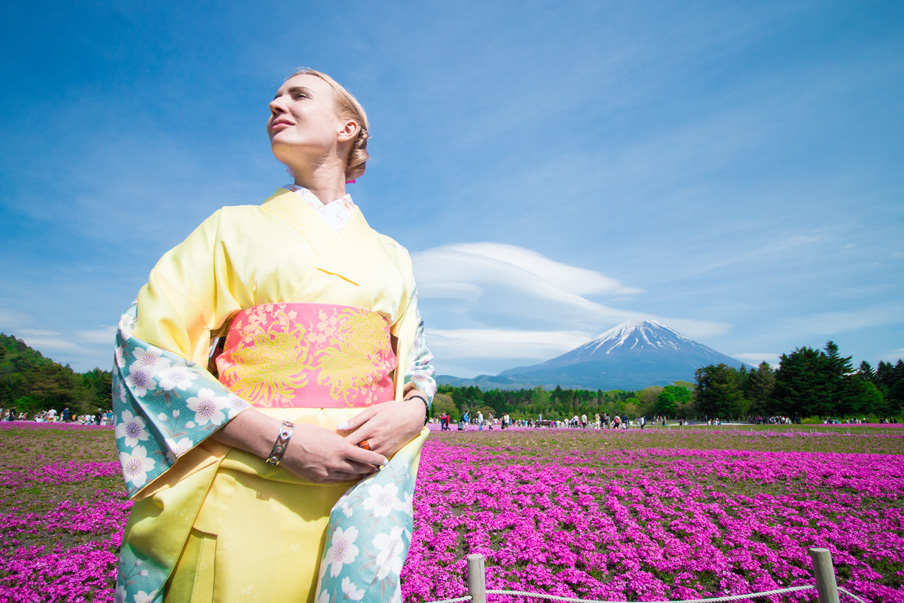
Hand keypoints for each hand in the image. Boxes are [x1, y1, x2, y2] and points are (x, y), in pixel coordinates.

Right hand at [211, 408, 386, 483]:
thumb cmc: (306, 433)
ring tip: (365, 475)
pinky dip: (343, 479)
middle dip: (369, 470)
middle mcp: (336, 463)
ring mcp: (327, 473)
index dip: (377, 460)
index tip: (385, 462)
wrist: (285, 444)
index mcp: (341, 449)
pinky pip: (335, 481)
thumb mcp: (328, 433)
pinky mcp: (317, 479)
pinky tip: (347, 478)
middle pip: (359, 469)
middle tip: (378, 470)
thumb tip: (350, 445)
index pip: (365, 456)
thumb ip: (341, 442)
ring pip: (348, 477)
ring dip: (358, 476)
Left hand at [339, 398, 425, 457]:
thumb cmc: (392, 410)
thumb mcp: (374, 409)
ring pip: (365, 460)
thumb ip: (356, 419)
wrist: (414, 416)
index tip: (331, 448)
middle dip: (345, 456)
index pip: (350, 441)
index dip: (339, 447)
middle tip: (335, 458)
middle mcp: (377, 440)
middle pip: (356, 453)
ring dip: (355, 462)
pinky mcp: (390, 452)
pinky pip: (375, 462)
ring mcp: (384, 448)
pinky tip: (359, 465)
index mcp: (371, 427)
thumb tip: (339, 427)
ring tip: (344, 463)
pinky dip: (367, 464)